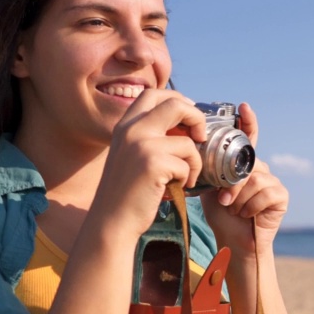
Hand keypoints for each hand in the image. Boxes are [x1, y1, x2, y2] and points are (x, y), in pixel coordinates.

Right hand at [89, 89, 207, 240]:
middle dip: (196, 117)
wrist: (112, 220)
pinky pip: (187, 164)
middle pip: (175, 104)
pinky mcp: (153, 163)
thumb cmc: (127, 191)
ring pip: (188, 142)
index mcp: (124, 125)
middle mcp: (131, 130)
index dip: (177, 99)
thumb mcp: (131, 154)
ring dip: (194, 162)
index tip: (189, 116)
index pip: (153, 94)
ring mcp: (141, 145)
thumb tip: (184, 122)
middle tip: (201, 136)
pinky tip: (174, 188)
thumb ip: (149, 135)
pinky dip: (187, 178)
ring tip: (183, 177)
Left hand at [201, 103, 288, 255]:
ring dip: (240, 198)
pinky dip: (251, 206)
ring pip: (254, 180)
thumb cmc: (222, 215)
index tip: (244, 106)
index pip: (248, 139)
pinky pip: (265, 193)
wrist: (233, 242)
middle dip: (233, 184)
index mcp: (244, 166)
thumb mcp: (211, 188)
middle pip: (248, 164)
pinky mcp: (281, 196)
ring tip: (235, 210)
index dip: (248, 122)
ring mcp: (273, 182)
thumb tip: (200, 153)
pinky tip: (247, 215)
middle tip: (225, 200)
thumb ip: (212, 170)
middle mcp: (261, 170)